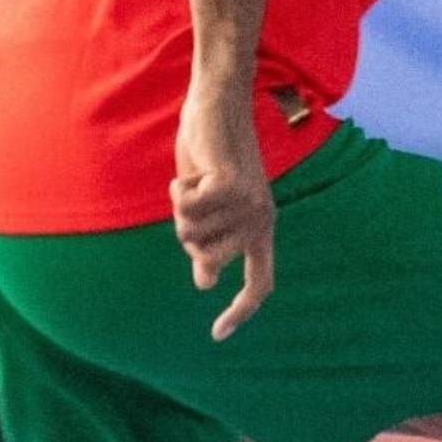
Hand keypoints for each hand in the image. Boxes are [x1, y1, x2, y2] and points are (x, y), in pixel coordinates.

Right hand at [171, 79, 276, 339]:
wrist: (218, 106)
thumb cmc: (211, 155)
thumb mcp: (209, 206)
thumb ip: (210, 242)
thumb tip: (206, 281)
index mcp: (261, 229)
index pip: (260, 283)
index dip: (241, 311)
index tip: (219, 335)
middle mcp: (261, 220)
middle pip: (206, 258)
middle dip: (186, 232)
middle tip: (194, 200)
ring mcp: (249, 204)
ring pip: (190, 232)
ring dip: (181, 206)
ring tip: (196, 182)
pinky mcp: (231, 186)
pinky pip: (186, 207)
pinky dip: (179, 189)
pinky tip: (194, 169)